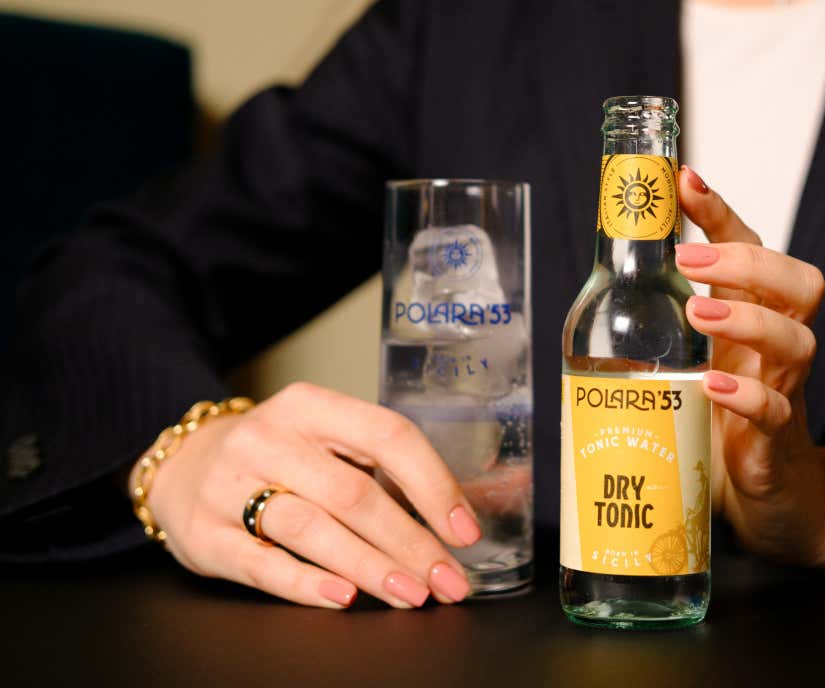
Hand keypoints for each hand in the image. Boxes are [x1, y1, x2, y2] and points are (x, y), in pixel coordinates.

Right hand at [131, 382, 482, 608]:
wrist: (180, 465)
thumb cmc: (276, 455)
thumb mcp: (323, 439)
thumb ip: (380, 466)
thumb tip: (459, 512)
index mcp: (310, 407)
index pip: (387, 436)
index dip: (433, 485)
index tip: (464, 530)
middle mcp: (269, 439)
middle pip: (354, 493)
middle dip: (411, 543)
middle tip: (448, 581)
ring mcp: (231, 486)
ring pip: (311, 529)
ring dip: (370, 567)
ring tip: (411, 593)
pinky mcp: (206, 535)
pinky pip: (263, 564)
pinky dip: (307, 584)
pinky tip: (344, 598)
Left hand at [677, 166, 824, 575]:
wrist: (766, 492)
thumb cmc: (724, 411)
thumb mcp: (694, 350)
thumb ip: (667, 308)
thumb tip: (613, 257)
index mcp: (754, 314)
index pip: (752, 246)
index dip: (721, 211)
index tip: (685, 178)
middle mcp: (776, 344)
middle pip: (798, 283)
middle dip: (745, 261)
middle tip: (687, 261)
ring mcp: (783, 391)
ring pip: (796, 341)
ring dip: (748, 319)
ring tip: (699, 314)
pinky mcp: (775, 442)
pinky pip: (775, 413)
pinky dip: (746, 396)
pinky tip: (713, 386)